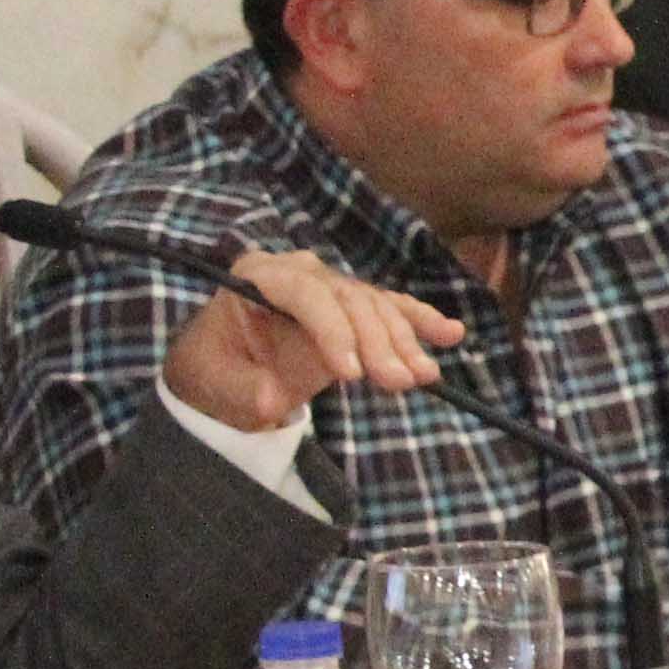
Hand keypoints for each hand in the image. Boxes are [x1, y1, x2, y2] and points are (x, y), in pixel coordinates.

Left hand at [162, 248, 459, 432]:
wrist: (222, 372)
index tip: (352, 374)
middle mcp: (299, 271)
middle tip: (399, 383)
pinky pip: (390, 309)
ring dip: (404, 340)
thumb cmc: (215, 373)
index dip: (333, 330)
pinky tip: (452, 334)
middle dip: (377, 341)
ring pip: (375, 305)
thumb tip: (273, 398)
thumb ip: (244, 390)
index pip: (304, 293)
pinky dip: (420, 321)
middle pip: (348, 298)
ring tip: (425, 376)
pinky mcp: (352, 307)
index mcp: (258, 277)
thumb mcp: (217, 386)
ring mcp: (329, 285)